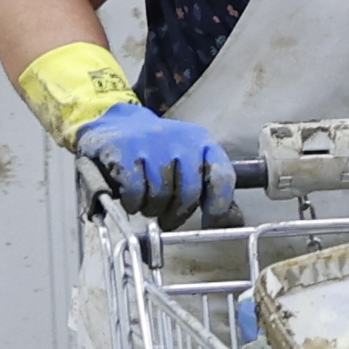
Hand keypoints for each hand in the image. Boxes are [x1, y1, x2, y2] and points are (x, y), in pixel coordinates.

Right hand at [74, 103, 232, 223]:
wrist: (114, 126)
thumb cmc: (155, 152)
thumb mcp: (187, 163)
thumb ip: (210, 189)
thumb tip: (233, 221)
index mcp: (201, 141)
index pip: (221, 176)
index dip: (218, 206)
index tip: (210, 223)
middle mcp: (180, 140)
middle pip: (189, 194)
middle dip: (177, 214)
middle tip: (166, 218)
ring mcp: (152, 144)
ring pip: (160, 196)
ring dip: (152, 208)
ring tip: (146, 201)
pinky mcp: (125, 151)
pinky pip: (136, 193)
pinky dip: (133, 202)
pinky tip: (130, 196)